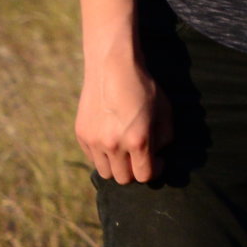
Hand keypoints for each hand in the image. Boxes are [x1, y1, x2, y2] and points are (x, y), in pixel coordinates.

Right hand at [76, 51, 166, 184]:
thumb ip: (163, 140)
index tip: (158, 160)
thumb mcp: (165, 113)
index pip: (144, 176)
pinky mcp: (81, 134)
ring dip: (117, 166)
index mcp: (137, 141)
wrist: (113, 68)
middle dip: (135, 170)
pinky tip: (111, 140)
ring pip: (106, 172)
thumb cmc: (144, 89)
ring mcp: (94, 141)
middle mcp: (113, 145)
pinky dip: (103, 155)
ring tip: (125, 151)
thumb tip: (157, 156)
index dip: (155, 170)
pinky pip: (93, 158)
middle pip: (124, 178)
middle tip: (141, 156)